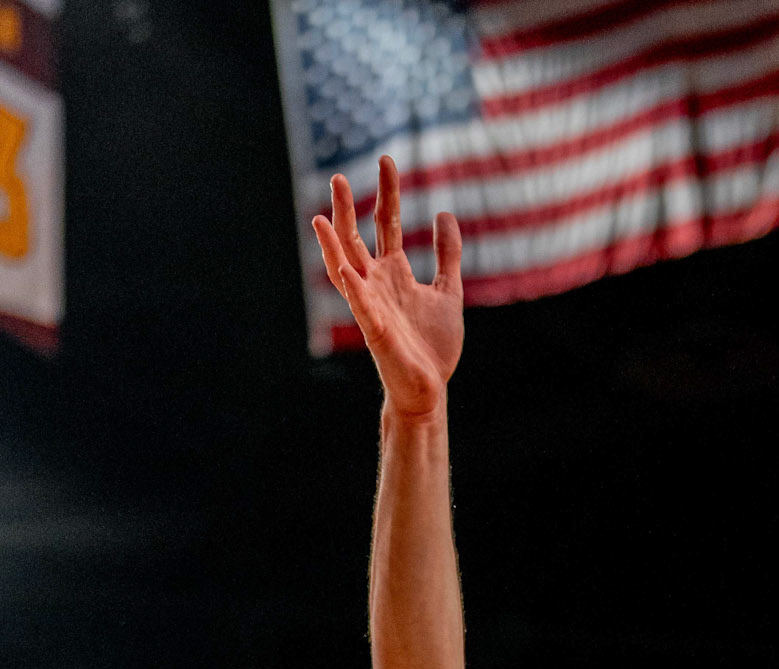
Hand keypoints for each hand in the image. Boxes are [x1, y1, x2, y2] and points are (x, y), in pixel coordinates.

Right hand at [313, 156, 462, 416]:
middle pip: (356, 238)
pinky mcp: (374, 330)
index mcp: (394, 273)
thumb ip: (447, 255)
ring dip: (333, 243)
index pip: (386, 223)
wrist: (429, 389)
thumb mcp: (448, 291)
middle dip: (347, 209)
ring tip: (321, 216)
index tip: (388, 159)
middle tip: (338, 177)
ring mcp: (371, 305)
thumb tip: (444, 214)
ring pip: (344, 267)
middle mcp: (377, 284)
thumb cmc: (433, 345)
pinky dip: (351, 285)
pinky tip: (342, 265)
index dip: (388, 192)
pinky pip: (358, 305)